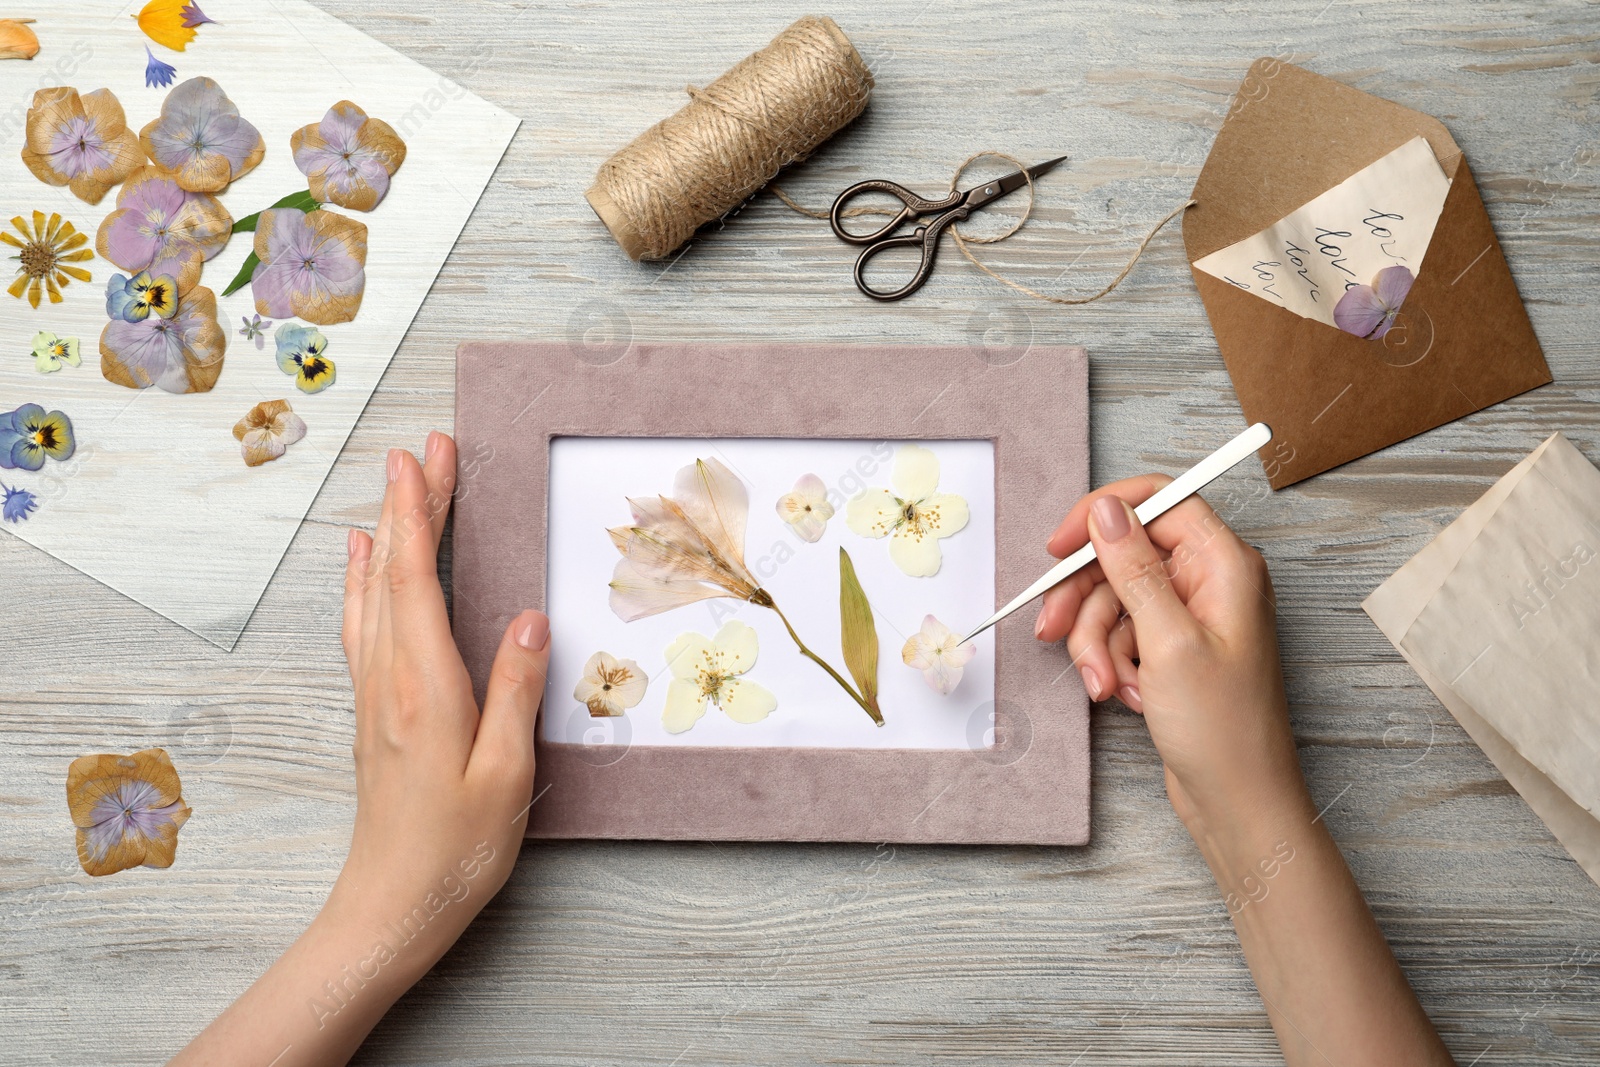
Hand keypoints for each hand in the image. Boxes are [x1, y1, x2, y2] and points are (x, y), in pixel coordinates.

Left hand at [172, 432, 551, 1066]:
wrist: (391, 907)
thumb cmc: (455, 849)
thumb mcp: (504, 773)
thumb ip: (513, 692)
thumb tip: (525, 619)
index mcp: (424, 686)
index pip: (418, 578)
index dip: (422, 513)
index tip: (427, 458)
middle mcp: (389, 680)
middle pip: (393, 573)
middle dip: (408, 506)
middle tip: (424, 450)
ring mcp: (375, 696)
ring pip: (373, 595)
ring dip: (387, 535)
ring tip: (396, 489)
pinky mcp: (374, 713)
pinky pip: (363, 626)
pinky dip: (365, 583)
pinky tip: (365, 568)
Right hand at [1033, 477, 1309, 832]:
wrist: (1237, 801)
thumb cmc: (1224, 729)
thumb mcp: (1168, 642)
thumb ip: (1133, 569)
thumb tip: (1106, 510)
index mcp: (1225, 565)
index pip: (1159, 502)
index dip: (1102, 516)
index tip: (1058, 546)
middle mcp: (1210, 581)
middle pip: (1124, 557)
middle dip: (1086, 600)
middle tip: (1053, 631)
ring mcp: (1190, 616)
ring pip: (1114, 601)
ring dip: (1097, 644)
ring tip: (1105, 685)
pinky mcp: (1173, 648)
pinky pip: (1121, 634)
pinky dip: (1112, 663)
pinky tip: (1127, 695)